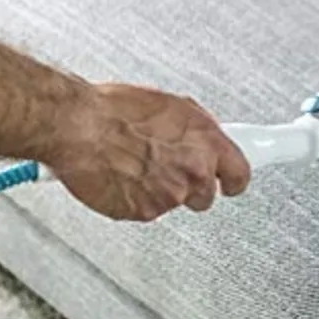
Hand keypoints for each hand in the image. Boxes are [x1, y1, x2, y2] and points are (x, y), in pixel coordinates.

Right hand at [48, 84, 251, 221]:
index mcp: (205, 140)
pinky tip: (121, 177)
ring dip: (159, 190)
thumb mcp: (170, 106)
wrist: (77, 126)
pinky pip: (145, 210)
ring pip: (174, 202)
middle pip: (206, 195)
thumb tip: (201, 139)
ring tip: (134, 165)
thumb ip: (194, 130)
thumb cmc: (114, 110)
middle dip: (190, 186)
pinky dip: (134, 199)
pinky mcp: (144, 212)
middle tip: (166, 168)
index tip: (231, 182)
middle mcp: (193, 170)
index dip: (233, 180)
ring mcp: (169, 195)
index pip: (241, 174)